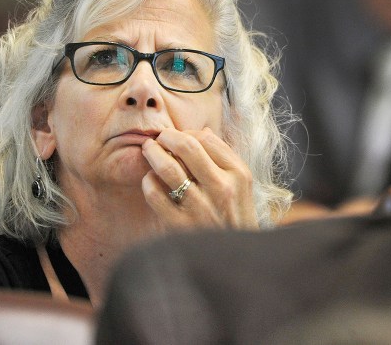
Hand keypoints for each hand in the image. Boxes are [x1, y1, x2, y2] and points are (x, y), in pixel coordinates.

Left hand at [140, 127, 258, 229]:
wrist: (236, 258)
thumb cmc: (236, 217)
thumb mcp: (242, 186)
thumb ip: (225, 158)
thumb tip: (204, 132)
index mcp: (239, 174)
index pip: (207, 139)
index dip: (188, 132)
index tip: (179, 136)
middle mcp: (222, 188)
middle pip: (187, 147)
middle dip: (167, 137)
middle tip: (159, 138)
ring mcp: (201, 208)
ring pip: (168, 168)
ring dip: (153, 154)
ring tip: (148, 150)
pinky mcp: (181, 225)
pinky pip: (156, 195)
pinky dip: (148, 182)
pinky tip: (150, 180)